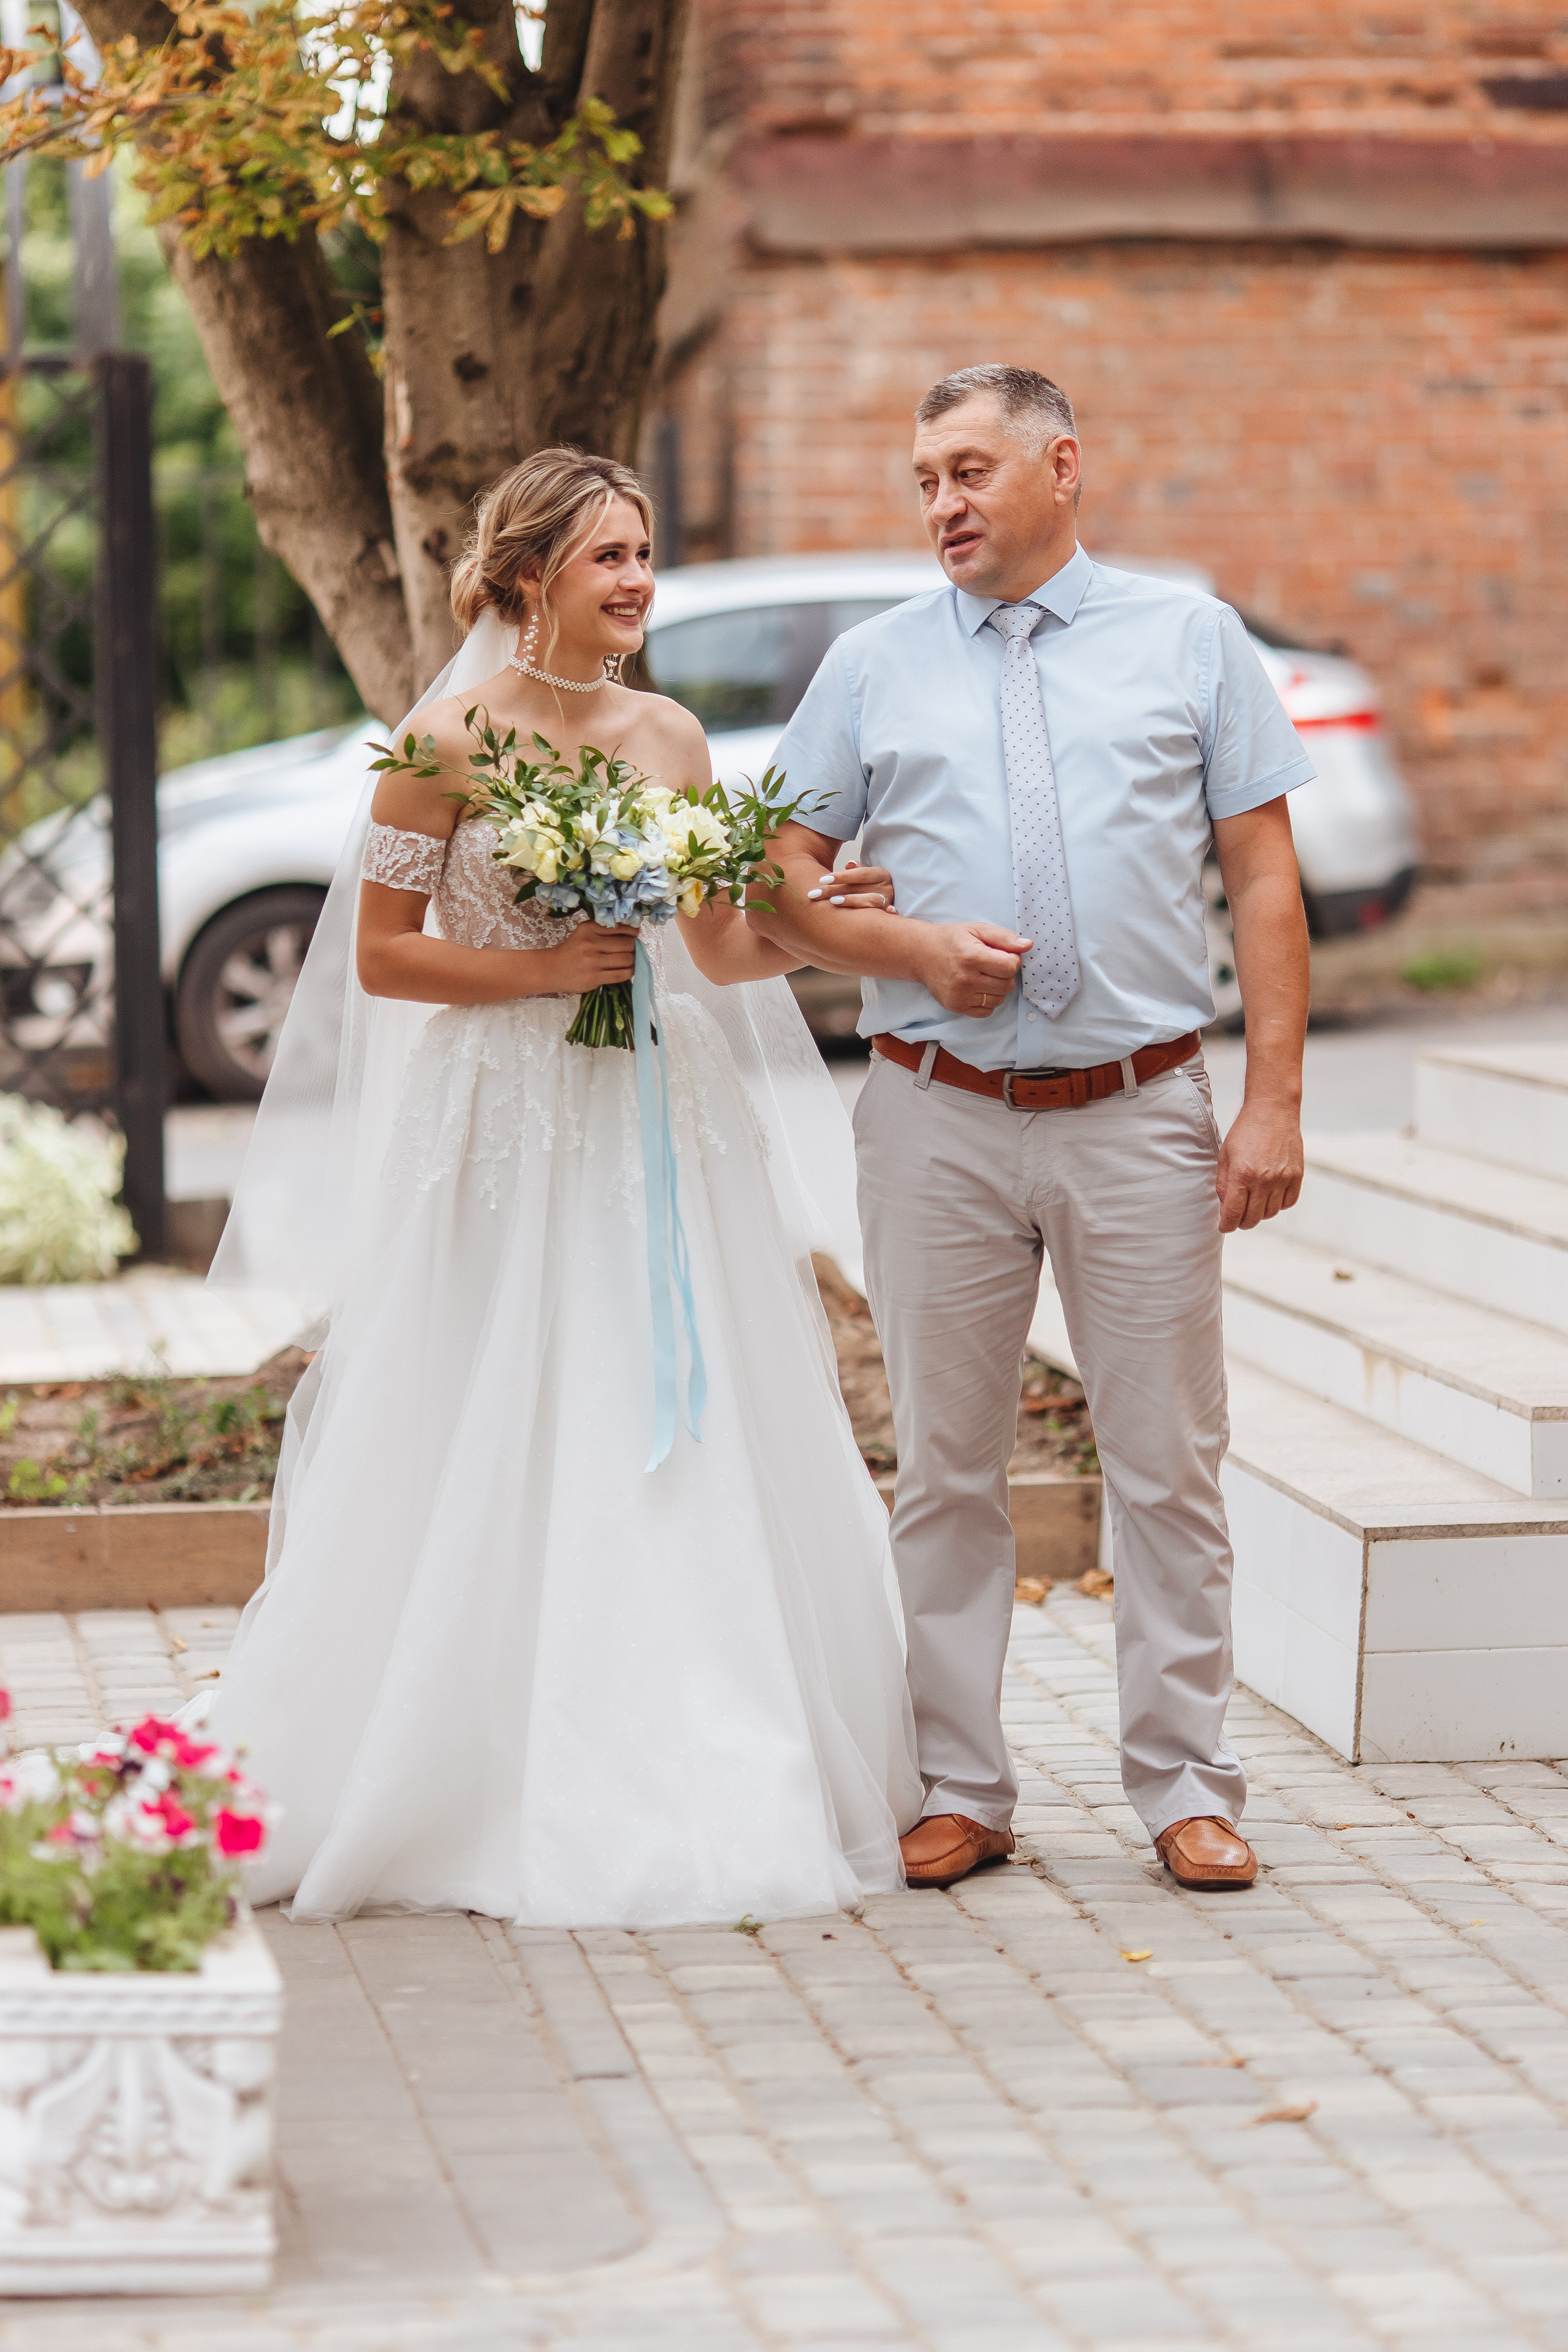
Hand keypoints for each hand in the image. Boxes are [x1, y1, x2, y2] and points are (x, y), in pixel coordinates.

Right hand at [541, 921, 638, 993]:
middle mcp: (590, 943)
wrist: (552, 969)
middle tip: (631, 950)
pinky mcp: (594, 978)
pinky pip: (621, 975)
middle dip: (633, 947)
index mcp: (589, 928)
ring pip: (626, 959)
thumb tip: (634, 932)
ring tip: (629, 960)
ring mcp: (592, 962)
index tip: (635, 935)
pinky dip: (629, 972)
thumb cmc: (572, 950)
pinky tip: (627, 970)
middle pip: (627, 944)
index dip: (633, 932)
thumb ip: (604, 930)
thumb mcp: (584, 933)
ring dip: (632, 961)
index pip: (620, 927)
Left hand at [806, 860, 899, 911]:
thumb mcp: (865, 875)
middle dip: (835, 891)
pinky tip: (867, 916)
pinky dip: (882, 915)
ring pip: (871, 901)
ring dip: (850, 901)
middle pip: (859, 888)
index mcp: (881, 874)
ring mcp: (888, 902)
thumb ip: (856, 870)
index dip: (841, 876)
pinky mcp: (888, 915)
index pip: (859, 874)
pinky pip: (886, 916)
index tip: (821, 879)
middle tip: (814, 894)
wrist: (886, 898)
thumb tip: (849, 864)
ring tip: (832, 902)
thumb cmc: (868, 887)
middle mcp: (887, 887)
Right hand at [911, 921, 1030, 1017]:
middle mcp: (965, 979)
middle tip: (992, 965)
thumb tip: (1027, 945)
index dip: (1012, 959)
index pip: (1010, 967)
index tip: (1002, 954)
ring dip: (997, 988)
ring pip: (999, 1000)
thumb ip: (1004, 937)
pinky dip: (987, 1001)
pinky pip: (987, 1011)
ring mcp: (960, 996)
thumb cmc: (952, 940)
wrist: (921, 954)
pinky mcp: (956, 1007)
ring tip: (983, 976)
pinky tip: (977, 988)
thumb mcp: (977, 929)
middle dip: (1005, 974)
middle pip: (1007, 985)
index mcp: (971, 956)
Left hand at [1216, 1099, 1303, 1231]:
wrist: (1273, 1110)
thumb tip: (1225, 1207)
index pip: (1233, 1213)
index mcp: (1242, 1175)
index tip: (1225, 1227)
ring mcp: (1283, 1179)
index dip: (1227, 1225)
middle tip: (1238, 1217)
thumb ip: (1223, 1183)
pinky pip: (1288, 1203)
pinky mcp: (1297, 1175)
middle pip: (1252, 1218)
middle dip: (1242, 1222)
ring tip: (1254, 1203)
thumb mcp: (1225, 1155)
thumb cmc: (1246, 1131)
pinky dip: (1278, 1204)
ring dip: (1260, 1213)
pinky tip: (1270, 1196)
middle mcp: (1264, 1180)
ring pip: (1271, 1213)